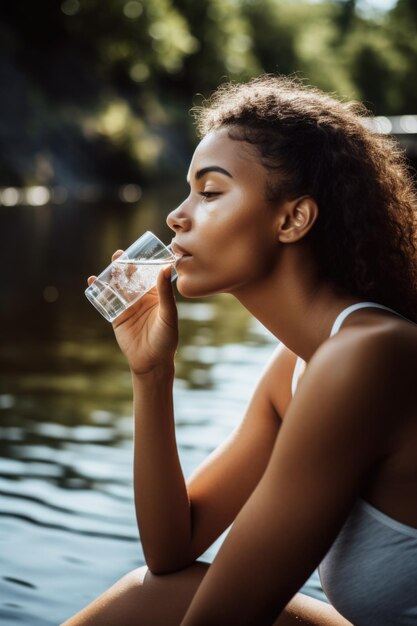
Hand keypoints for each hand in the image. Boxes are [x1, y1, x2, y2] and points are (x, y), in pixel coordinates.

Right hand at [87, 250, 177, 374]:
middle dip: (124, 265)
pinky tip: (93, 281)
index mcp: (156, 295)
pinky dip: (99, 290)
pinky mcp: (116, 316)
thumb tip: (166, 268)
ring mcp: (128, 307)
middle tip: (119, 255)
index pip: (148, 274)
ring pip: (117, 287)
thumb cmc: (166, 339)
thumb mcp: (168, 314)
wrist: (152, 362)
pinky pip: (106, 301)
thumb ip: (165, 293)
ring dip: (111, 275)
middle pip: (130, 278)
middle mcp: (141, 298)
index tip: (138, 250)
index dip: (142, 262)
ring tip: (108, 265)